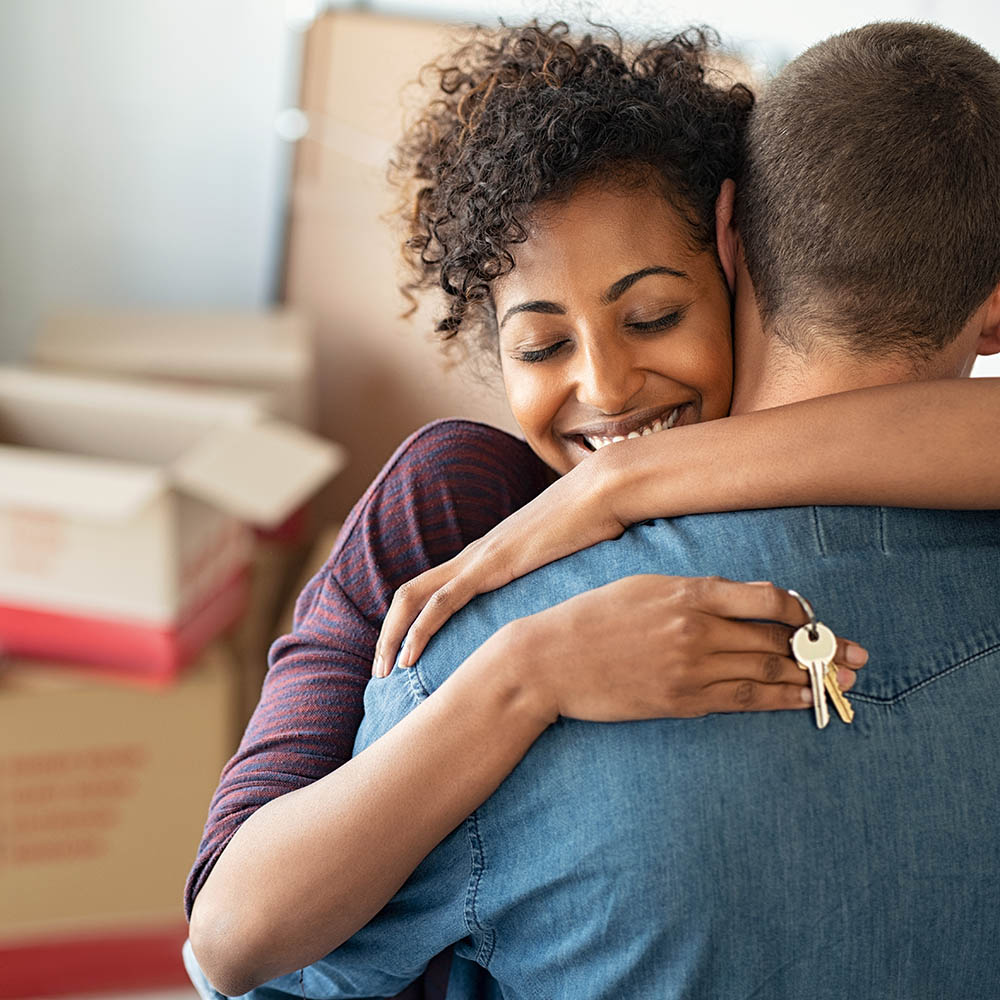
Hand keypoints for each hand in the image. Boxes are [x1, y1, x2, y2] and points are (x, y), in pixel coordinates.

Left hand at [374, 454, 625, 675]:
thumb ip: (555, 582)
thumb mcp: (568, 563)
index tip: (405, 658)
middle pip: (410, 593)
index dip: (411, 622)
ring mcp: (479, 558)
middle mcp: (473, 556)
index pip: (432, 590)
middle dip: (387, 633)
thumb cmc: (595, 525)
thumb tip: (568, 611)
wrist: (604, 492)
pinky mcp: (491, 565)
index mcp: (487, 556)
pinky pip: (442, 601)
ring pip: (414, 597)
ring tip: (383, 672)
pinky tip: (409, 657)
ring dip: (392, 636)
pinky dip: (419, 629)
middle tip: (380, 671)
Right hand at [497, 576, 866, 724]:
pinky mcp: (681, 701)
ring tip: (843, 681)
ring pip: (767, 672)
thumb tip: (738, 601)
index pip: (767, 599)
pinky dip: (778, 700)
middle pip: (777, 639)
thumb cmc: (592, 616)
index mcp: (688, 593)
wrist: (550, 660)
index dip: (800, 610)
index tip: (813, 617)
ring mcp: (691, 669)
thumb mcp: (643, 586)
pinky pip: (742, 701)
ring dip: (810, 677)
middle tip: (857, 656)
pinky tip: (801, 701)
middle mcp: (697, 629)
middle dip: (822, 648)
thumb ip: (693, 591)